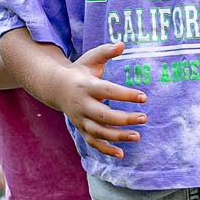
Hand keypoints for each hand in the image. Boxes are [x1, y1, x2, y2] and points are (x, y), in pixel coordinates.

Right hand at [62, 43, 146, 159]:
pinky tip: (121, 154)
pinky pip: (93, 142)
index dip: (125, 95)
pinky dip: (105, 150)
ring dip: (117, 136)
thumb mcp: (91, 59)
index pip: (108, 91)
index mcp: (86, 86)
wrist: (56, 87)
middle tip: (144, 118)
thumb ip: (106, 51)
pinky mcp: (81, 129)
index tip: (144, 97)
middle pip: (103, 115)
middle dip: (124, 119)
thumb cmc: (80, 71)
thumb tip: (122, 44)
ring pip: (98, 132)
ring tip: (137, 136)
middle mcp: (82, 105)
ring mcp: (80, 119)